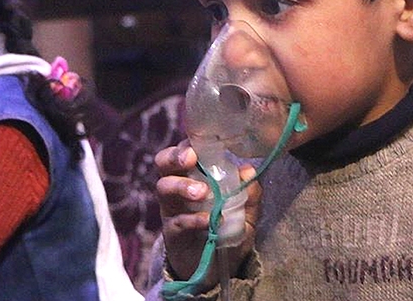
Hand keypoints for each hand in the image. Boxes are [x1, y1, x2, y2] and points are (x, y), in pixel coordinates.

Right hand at [154, 139, 261, 282]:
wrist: (214, 268)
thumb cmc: (226, 229)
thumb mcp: (245, 212)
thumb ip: (249, 193)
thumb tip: (250, 170)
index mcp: (192, 175)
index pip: (183, 150)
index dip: (187, 144)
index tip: (198, 146)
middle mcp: (176, 187)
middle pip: (163, 162)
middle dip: (174, 157)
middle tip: (191, 159)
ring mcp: (171, 209)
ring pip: (164, 188)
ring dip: (182, 185)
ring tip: (202, 192)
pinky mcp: (172, 233)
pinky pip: (176, 221)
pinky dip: (193, 219)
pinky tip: (209, 220)